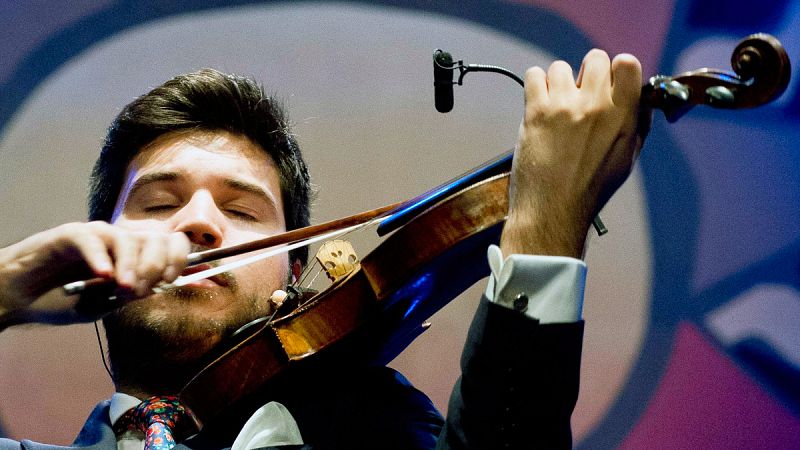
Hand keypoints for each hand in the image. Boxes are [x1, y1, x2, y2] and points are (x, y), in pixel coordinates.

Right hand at [0, 221, 189, 318]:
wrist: (23, 297)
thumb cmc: (65, 299)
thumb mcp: (104, 304)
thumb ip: (130, 295)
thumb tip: (159, 288)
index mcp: (137, 256)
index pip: (172, 244)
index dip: (179, 260)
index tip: (170, 282)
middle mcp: (122, 241)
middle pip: (157, 239)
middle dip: (155, 266)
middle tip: (138, 290)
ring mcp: (98, 235)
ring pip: (128, 239)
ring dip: (130, 266)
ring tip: (122, 288)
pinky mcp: (71, 235)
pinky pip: (93, 241)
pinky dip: (101, 259)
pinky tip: (103, 276)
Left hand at [501, 50, 647, 257]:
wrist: (554, 210)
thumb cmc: (590, 189)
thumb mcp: (627, 159)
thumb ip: (637, 125)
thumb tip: (641, 102)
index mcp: (623, 115)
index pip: (627, 62)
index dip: (616, 69)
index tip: (608, 83)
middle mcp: (596, 106)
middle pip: (594, 58)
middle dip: (587, 74)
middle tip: (579, 97)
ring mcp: (564, 107)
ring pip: (561, 67)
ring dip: (558, 83)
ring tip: (556, 108)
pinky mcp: (536, 112)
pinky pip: (534, 75)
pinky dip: (536, 86)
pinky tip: (539, 104)